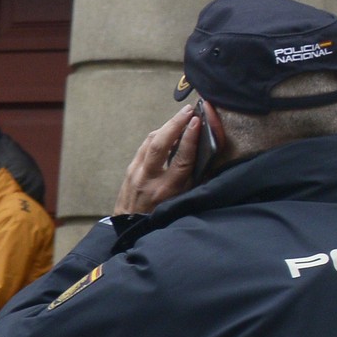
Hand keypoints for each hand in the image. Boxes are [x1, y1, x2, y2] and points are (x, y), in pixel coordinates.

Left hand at [115, 100, 209, 217]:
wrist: (132, 227)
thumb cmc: (164, 214)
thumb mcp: (184, 200)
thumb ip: (195, 179)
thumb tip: (207, 151)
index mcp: (167, 191)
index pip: (180, 160)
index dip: (190, 139)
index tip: (198, 121)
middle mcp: (149, 180)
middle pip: (160, 145)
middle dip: (175, 124)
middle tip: (190, 109)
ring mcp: (136, 174)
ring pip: (150, 142)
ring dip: (167, 126)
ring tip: (182, 115)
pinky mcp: (129, 170)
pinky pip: (144, 147)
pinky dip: (158, 135)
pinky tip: (168, 129)